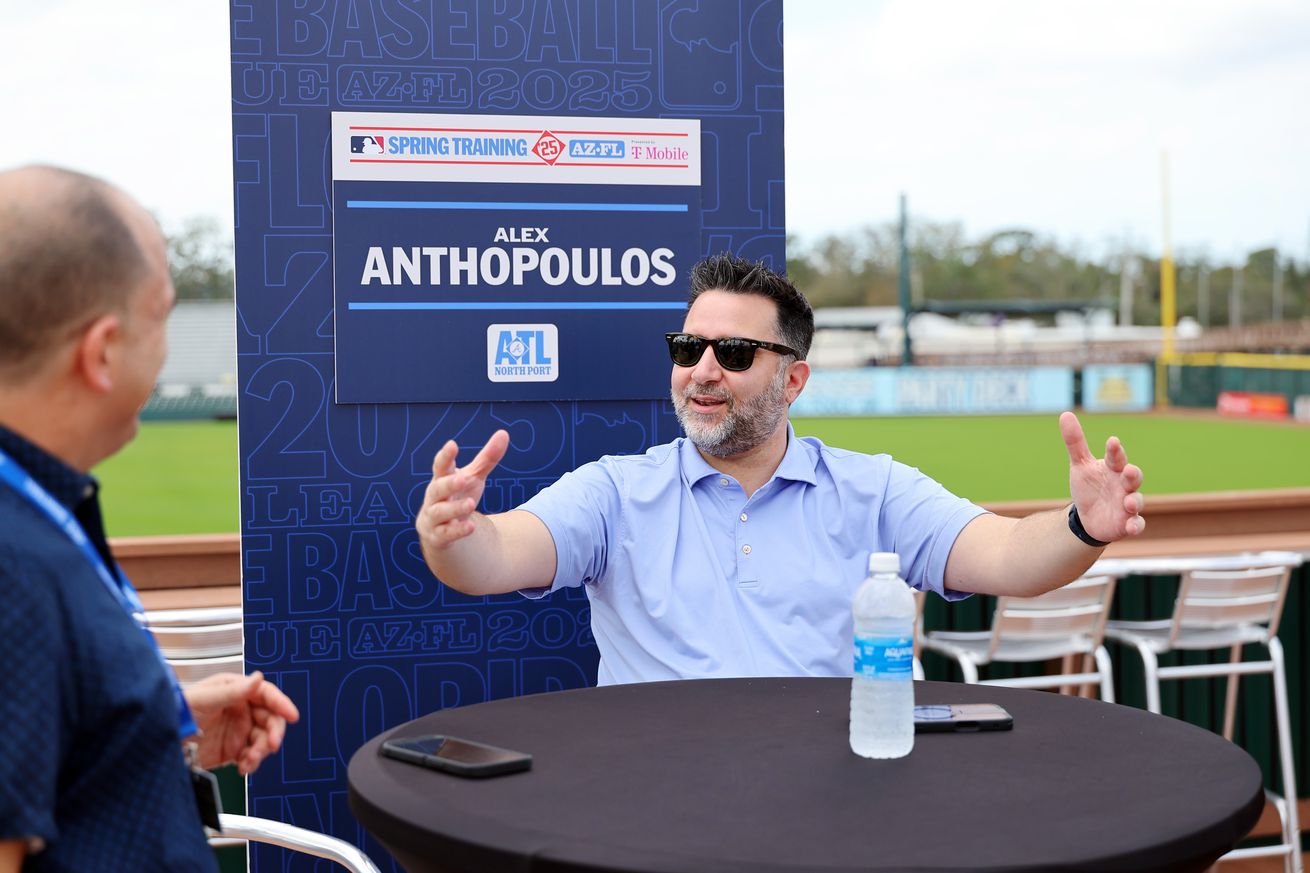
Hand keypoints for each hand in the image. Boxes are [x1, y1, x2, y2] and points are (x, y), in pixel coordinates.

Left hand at [184, 671, 299, 773]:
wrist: (158, 743)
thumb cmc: (174, 712)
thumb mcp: (204, 699)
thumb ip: (232, 691)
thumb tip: (257, 678)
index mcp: (234, 691)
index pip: (265, 694)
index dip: (281, 703)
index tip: (291, 715)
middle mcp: (239, 709)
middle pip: (269, 719)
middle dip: (273, 732)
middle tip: (271, 745)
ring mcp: (236, 731)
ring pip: (262, 740)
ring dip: (261, 751)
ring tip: (250, 760)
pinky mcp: (231, 750)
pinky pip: (251, 756)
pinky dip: (252, 763)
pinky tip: (244, 767)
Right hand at [416, 430, 509, 552]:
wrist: (441, 529)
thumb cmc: (458, 495)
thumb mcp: (474, 477)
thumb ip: (487, 458)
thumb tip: (504, 434)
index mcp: (442, 478)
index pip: (441, 466)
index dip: (445, 456)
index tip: (453, 445)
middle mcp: (434, 497)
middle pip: (437, 489)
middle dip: (450, 484)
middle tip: (465, 478)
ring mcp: (433, 517)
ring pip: (440, 512)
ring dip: (455, 508)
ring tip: (471, 504)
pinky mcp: (437, 536)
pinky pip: (445, 534)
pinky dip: (457, 531)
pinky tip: (471, 527)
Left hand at [1060, 411, 1144, 542]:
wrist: (1088, 516)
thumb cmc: (1089, 486)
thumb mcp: (1079, 465)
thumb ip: (1075, 442)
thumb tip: (1065, 414)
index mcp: (1113, 468)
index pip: (1115, 457)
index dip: (1115, 450)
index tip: (1112, 441)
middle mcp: (1124, 485)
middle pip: (1133, 477)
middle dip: (1133, 474)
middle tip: (1128, 470)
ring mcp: (1128, 504)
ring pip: (1137, 501)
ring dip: (1135, 501)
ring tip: (1129, 502)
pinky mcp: (1127, 523)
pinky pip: (1136, 524)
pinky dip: (1136, 525)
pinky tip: (1131, 527)